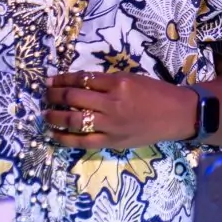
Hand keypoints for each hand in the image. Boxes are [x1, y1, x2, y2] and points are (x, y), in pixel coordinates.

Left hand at [44, 72, 198, 150]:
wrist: (177, 115)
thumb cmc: (157, 93)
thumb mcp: (133, 79)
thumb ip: (108, 82)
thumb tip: (80, 84)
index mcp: (118, 83)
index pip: (82, 79)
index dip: (62, 79)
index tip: (50, 80)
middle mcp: (112, 103)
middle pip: (74, 97)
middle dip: (54, 95)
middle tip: (45, 94)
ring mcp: (110, 124)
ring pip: (73, 119)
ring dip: (54, 115)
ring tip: (44, 113)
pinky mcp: (111, 141)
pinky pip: (81, 141)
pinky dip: (64, 137)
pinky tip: (54, 133)